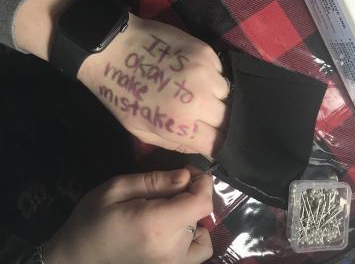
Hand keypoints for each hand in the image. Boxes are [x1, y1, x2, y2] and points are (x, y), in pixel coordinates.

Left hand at [15, 0, 228, 155]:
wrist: (112, 49)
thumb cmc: (122, 94)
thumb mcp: (142, 131)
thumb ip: (177, 144)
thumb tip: (204, 148)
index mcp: (181, 122)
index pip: (218, 142)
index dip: (215, 143)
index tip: (209, 138)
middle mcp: (199, 98)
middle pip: (227, 118)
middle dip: (216, 120)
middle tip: (200, 114)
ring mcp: (205, 71)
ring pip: (226, 93)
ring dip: (214, 96)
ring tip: (196, 91)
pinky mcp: (205, 51)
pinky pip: (219, 71)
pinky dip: (210, 76)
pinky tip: (191, 73)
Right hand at [45, 169, 213, 263]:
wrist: (78, 258)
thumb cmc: (93, 220)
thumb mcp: (116, 189)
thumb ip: (154, 181)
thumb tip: (186, 176)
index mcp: (156, 225)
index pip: (202, 203)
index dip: (201, 183)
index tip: (187, 173)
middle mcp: (171, 249)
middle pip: (198, 212)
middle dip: (188, 194)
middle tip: (164, 190)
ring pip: (200, 228)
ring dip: (189, 215)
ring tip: (166, 212)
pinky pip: (200, 251)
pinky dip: (194, 236)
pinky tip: (175, 230)